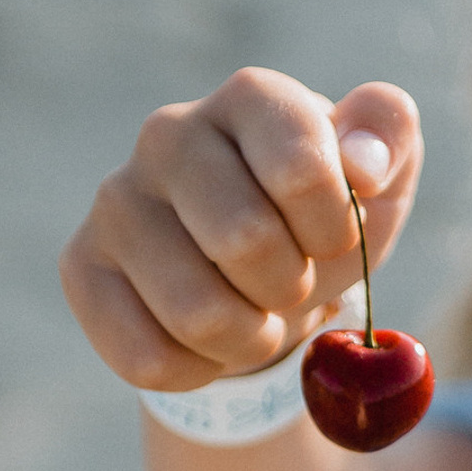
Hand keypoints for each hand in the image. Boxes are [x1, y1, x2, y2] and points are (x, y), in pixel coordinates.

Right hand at [59, 68, 421, 390]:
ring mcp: (117, 199)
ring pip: (196, 312)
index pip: (300, 165)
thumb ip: (388, 137)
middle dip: (291, 288)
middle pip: (244, 241)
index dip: (335, 228)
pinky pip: (149, 357)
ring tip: (253, 315)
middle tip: (291, 284)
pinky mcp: (82, 266)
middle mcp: (169, 133)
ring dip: (248, 337)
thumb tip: (362, 162)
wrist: (255, 283)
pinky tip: (205, 340)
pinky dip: (198, 371)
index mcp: (251, 99)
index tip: (335, 238)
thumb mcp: (379, 181)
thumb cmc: (319, 224)